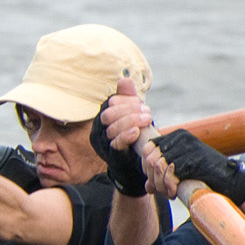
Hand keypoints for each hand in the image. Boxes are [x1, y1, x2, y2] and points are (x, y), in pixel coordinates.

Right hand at [92, 79, 152, 196]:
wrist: (135, 165)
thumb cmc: (134, 137)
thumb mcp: (132, 115)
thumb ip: (127, 99)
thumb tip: (123, 80)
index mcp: (102, 119)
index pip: (109, 104)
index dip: (126, 101)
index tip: (141, 103)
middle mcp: (98, 131)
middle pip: (108, 115)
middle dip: (129, 111)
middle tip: (146, 111)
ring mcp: (103, 144)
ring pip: (111, 128)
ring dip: (131, 121)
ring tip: (147, 119)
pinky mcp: (111, 156)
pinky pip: (115, 144)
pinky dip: (126, 135)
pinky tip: (137, 131)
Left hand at [150, 129, 244, 204]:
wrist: (231, 180)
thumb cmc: (205, 175)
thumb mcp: (181, 170)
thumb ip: (162, 175)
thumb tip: (146, 187)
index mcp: (177, 136)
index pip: (148, 148)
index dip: (146, 167)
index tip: (153, 180)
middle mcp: (182, 138)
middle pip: (152, 158)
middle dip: (153, 178)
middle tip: (160, 191)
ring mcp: (189, 148)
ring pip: (159, 167)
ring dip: (160, 185)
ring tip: (167, 193)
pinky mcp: (194, 160)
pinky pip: (171, 175)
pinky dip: (169, 187)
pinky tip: (174, 194)